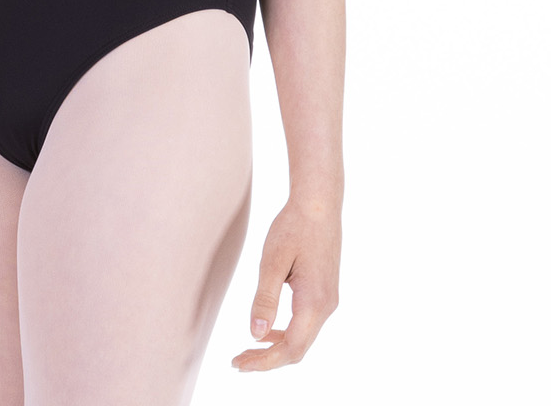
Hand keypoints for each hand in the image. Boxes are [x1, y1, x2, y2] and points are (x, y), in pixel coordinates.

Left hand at [231, 197, 339, 370]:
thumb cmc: (293, 226)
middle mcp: (326, 306)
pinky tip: (267, 329)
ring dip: (276, 348)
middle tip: (238, 361)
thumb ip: (264, 299)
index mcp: (314, 301)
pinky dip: (286, 333)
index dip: (264, 361)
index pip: (290, 348)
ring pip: (303, 338)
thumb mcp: (272, 260)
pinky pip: (306, 324)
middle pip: (298, 349)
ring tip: (248, 349)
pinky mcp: (325, 292)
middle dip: (268, 359)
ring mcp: (328, 300)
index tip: (238, 364)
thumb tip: (255, 334)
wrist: (319, 203)